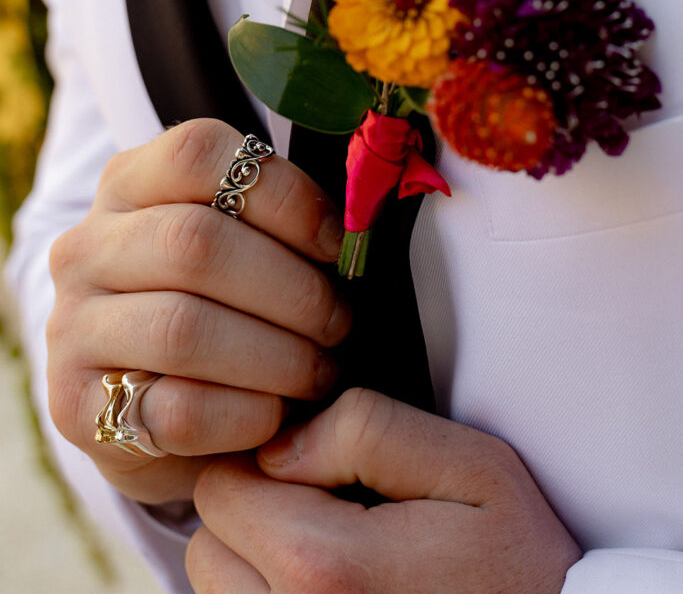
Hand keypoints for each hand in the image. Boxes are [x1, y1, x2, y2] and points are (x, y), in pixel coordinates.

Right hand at [47, 119, 350, 503]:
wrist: (161, 410)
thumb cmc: (226, 308)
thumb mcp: (244, 246)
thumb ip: (282, 221)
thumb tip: (360, 223)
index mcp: (131, 184)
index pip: (198, 154)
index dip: (283, 195)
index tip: (337, 244)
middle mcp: (86, 246)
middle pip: (195, 243)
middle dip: (291, 289)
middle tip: (340, 323)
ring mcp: (73, 327)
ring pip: (183, 328)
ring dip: (277, 356)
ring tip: (320, 371)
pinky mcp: (78, 410)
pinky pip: (176, 409)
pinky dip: (246, 414)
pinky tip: (277, 416)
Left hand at [188, 388, 580, 593]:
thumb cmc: (515, 561)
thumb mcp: (470, 466)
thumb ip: (367, 430)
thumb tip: (282, 445)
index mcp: (325, 568)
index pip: (223, 484)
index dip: (269, 460)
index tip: (323, 469)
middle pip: (210, 539)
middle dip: (256, 510)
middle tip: (330, 511)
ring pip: (216, 584)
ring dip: (255, 559)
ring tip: (330, 555)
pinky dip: (268, 592)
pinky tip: (330, 588)